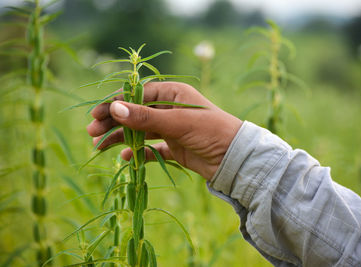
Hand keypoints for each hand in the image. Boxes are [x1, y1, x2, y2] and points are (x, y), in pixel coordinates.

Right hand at [86, 82, 241, 179]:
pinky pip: (150, 148)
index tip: (96, 114)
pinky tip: (126, 157)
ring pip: (139, 131)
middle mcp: (170, 109)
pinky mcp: (174, 147)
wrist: (235, 159)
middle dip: (113, 121)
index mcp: (172, 94)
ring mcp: (171, 128)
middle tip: (92, 132)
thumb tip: (114, 108)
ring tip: (99, 146)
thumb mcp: (177, 122)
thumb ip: (145, 117)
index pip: (137, 95)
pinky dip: (138, 152)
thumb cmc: (211, 131)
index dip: (115, 103)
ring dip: (121, 137)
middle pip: (134, 113)